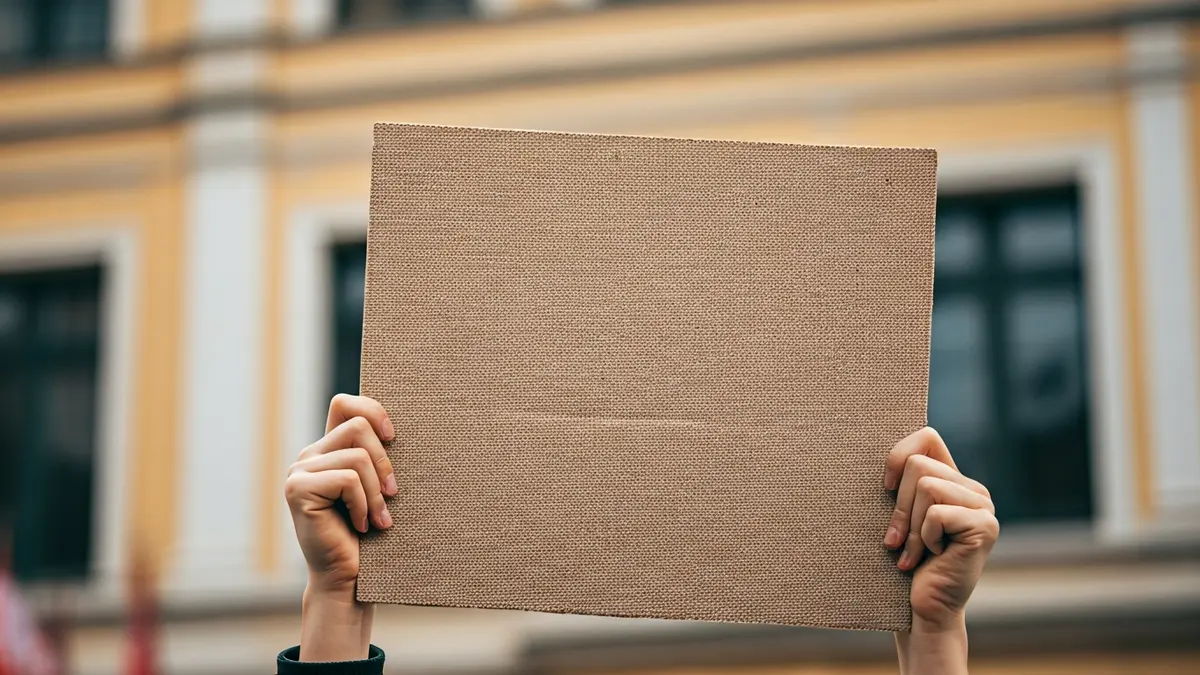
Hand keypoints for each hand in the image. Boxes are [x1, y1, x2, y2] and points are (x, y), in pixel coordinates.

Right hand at [285, 394, 396, 660]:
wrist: (350, 578)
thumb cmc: (370, 534)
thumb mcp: (378, 487)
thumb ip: (377, 457)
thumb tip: (400, 428)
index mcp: (327, 451)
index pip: (344, 404)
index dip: (372, 409)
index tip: (394, 436)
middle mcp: (309, 456)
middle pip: (357, 426)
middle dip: (385, 460)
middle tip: (393, 493)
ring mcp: (299, 472)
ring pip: (357, 456)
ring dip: (376, 492)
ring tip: (379, 518)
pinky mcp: (298, 489)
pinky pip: (348, 479)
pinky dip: (364, 504)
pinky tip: (362, 526)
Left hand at [883, 427, 998, 673]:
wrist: (921, 609)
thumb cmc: (902, 561)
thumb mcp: (898, 515)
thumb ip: (901, 483)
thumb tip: (869, 448)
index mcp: (953, 480)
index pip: (927, 437)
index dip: (899, 455)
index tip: (885, 489)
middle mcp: (973, 489)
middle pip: (919, 465)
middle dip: (899, 506)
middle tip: (898, 539)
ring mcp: (984, 507)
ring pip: (927, 486)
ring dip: (910, 526)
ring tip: (913, 552)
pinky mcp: (985, 526)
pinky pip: (936, 513)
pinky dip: (924, 538)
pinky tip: (933, 557)